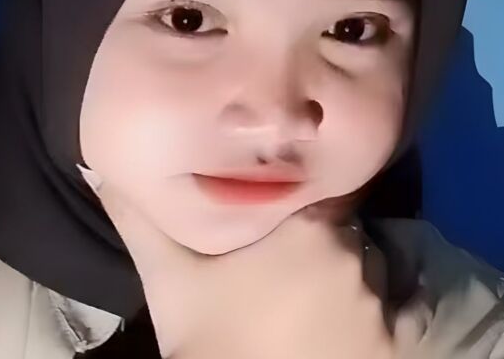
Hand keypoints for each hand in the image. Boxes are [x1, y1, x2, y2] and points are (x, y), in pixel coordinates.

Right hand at [79, 167, 393, 358]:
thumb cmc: (209, 337)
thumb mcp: (168, 276)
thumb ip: (139, 217)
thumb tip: (95, 164)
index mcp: (302, 225)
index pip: (316, 187)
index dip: (300, 198)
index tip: (283, 217)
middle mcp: (351, 249)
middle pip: (341, 224)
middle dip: (319, 236)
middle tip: (284, 267)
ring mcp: (379, 296)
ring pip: (372, 259)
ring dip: (352, 270)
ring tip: (313, 296)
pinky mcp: (397, 338)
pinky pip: (408, 302)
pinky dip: (395, 303)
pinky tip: (355, 319)